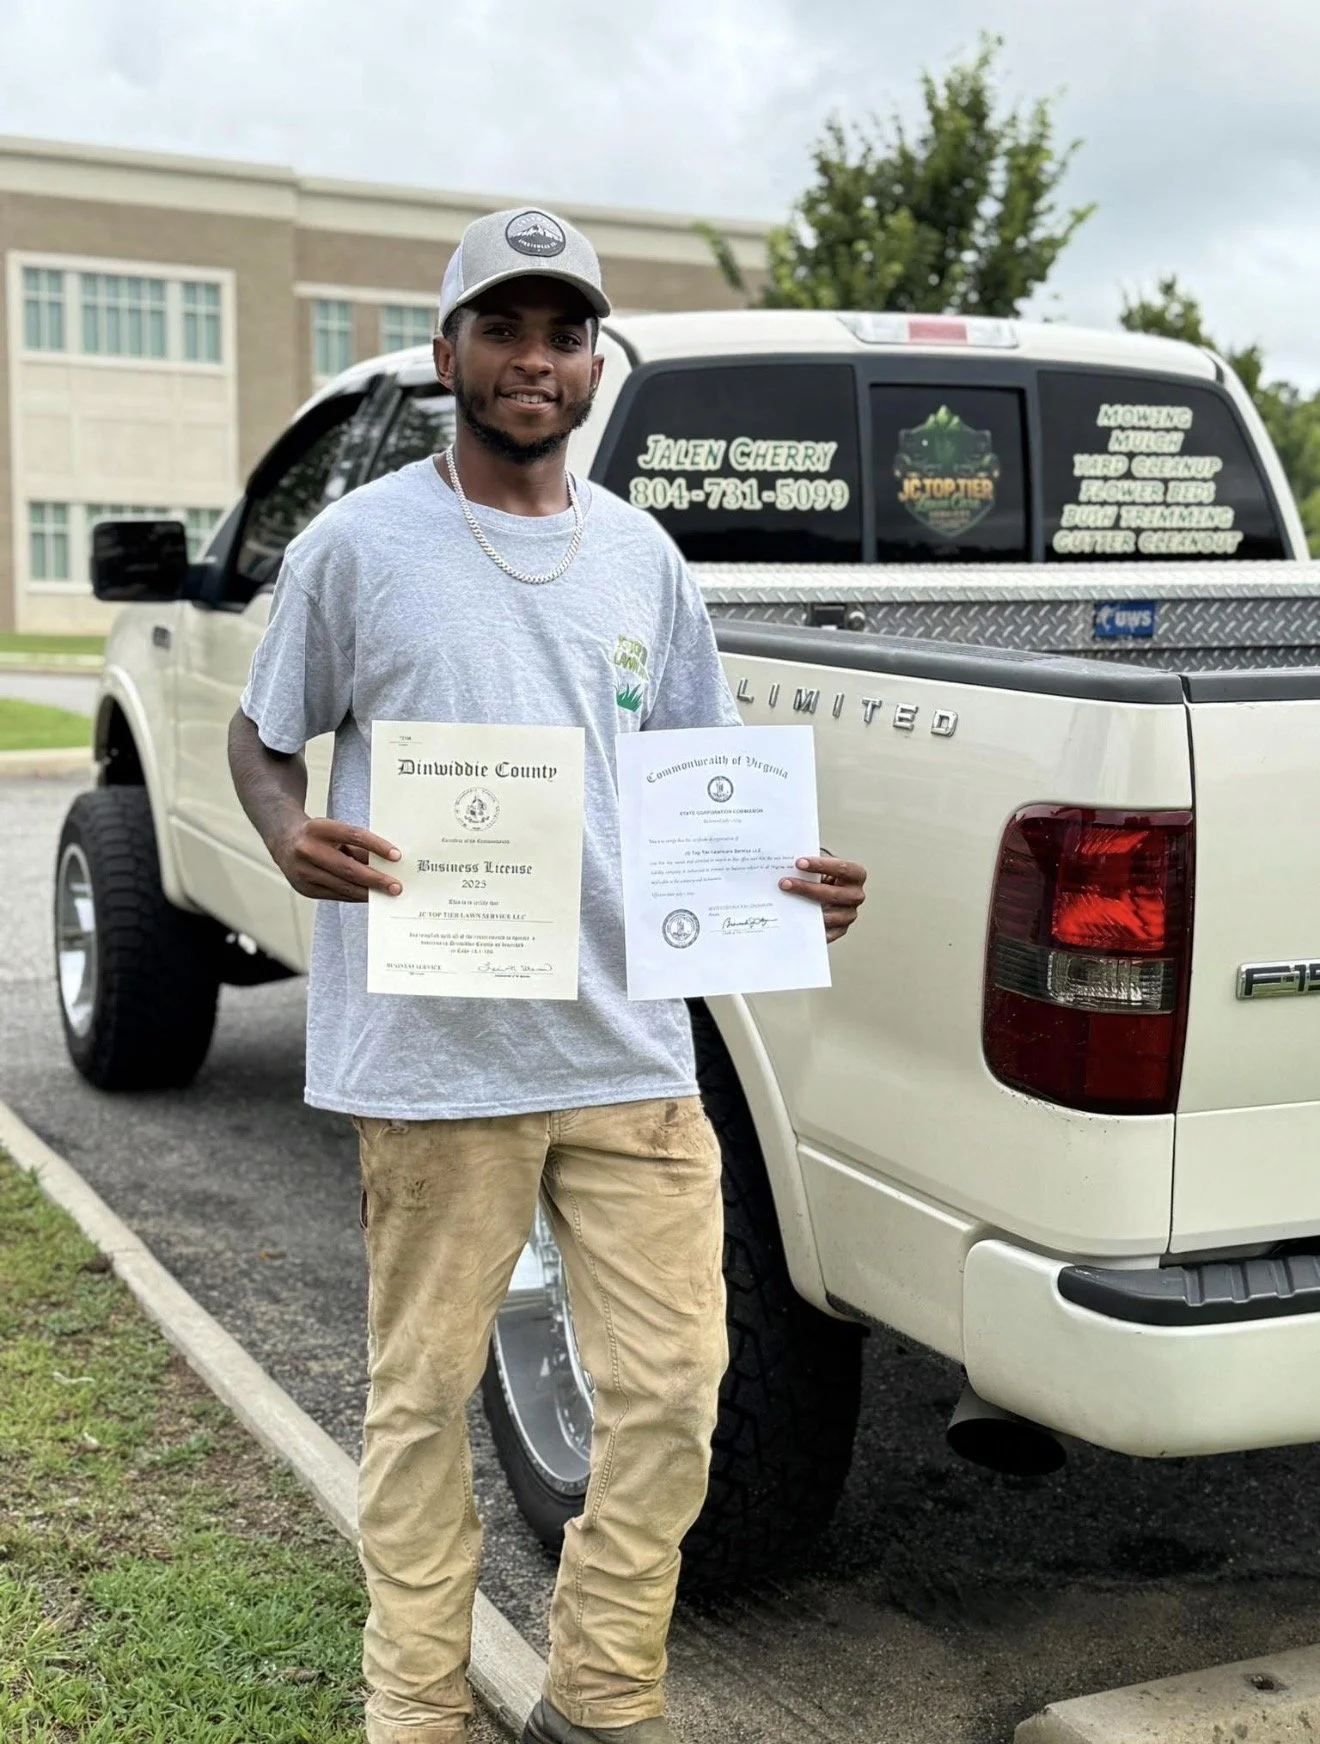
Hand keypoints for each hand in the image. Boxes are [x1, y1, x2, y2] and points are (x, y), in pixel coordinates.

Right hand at [273, 816, 402, 902]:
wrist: (284, 841)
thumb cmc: (319, 835)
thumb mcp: (335, 831)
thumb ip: (357, 845)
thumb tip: (386, 863)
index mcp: (317, 828)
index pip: (353, 835)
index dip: (377, 846)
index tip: (396, 856)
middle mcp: (306, 850)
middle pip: (348, 868)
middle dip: (375, 879)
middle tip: (396, 886)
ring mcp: (302, 872)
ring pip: (343, 886)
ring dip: (368, 892)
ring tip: (387, 894)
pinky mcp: (304, 889)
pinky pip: (336, 895)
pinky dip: (355, 896)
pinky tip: (369, 896)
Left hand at [780, 855, 866, 943]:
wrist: (828, 891)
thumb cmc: (823, 876)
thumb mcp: (821, 866)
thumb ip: (810, 865)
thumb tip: (787, 866)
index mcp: (856, 875)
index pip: (842, 868)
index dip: (821, 865)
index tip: (799, 863)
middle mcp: (856, 895)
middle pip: (833, 894)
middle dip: (806, 888)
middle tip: (784, 883)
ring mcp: (849, 914)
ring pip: (829, 916)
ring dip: (806, 910)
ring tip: (787, 903)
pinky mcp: (840, 930)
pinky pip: (825, 933)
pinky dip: (811, 927)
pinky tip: (795, 920)